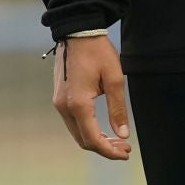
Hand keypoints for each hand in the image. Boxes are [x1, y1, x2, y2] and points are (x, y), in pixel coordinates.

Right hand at [50, 34, 132, 160]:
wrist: (77, 31)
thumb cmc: (98, 52)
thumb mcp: (114, 79)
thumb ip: (117, 109)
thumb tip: (123, 135)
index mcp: (78, 104)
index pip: (92, 139)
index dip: (109, 151)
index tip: (125, 153)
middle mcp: (64, 107)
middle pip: (83, 140)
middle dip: (104, 148)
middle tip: (124, 148)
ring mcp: (59, 102)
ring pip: (77, 132)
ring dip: (96, 139)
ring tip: (116, 139)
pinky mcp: (59, 97)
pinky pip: (72, 121)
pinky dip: (87, 129)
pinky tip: (101, 127)